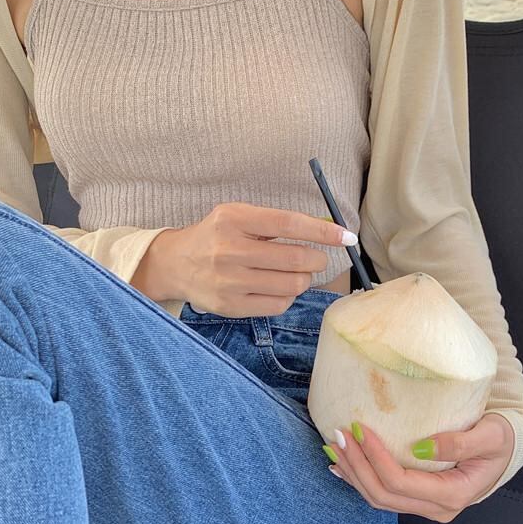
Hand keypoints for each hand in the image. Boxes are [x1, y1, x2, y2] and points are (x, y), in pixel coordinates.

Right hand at [176, 201, 346, 316]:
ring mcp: (230, 282)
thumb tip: (324, 231)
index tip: (345, 237)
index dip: (322, 232)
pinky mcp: (231, 306)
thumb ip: (275, 222)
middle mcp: (231, 250)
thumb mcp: (238, 216)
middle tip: (317, 258)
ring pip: (291, 286)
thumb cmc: (217, 236)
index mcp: (235, 219)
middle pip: (295, 259)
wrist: (177, 264)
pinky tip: (281, 288)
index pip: (289, 223)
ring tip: (298, 273)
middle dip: (316, 259)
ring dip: (304, 279)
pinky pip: (277, 306)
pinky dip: (288, 297)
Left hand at [325, 411, 515, 521]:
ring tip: (332, 448)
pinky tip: (341, 466)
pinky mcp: (418, 500)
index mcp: (452, 494)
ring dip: (353, 474)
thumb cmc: (500, 439)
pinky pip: (382, 495)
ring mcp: (426, 507)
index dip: (375, 458)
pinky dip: (359, 479)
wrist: (505, 451)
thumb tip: (422, 448)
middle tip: (338, 435)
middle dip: (356, 466)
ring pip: (378, 499)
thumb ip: (461, 441)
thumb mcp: (491, 435)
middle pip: (383, 495)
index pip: (400, 482)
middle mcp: (436, 508)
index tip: (359, 428)